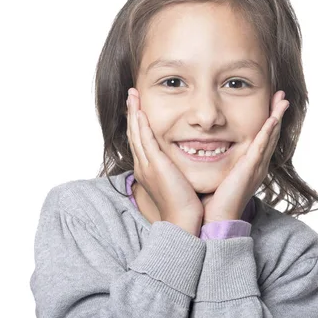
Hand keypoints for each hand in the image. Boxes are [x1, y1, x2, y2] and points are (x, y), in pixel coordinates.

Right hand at [126, 88, 203, 231]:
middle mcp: (143, 166)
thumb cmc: (185, 206)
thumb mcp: (178, 182)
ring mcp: (147, 165)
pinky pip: (145, 139)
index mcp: (148, 170)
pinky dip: (142, 123)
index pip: (140, 140)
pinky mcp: (155, 165)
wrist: (183, 222)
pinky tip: (141, 111)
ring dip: (134, 112)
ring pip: (136, 133)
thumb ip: (178, 170)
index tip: (138, 107)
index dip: (138, 123)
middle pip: (134, 133)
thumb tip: (186, 160)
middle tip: (131, 95)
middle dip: (132, 112)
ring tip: (133, 95)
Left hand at [200, 91, 288, 224]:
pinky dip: (268, 132)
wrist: (214, 219)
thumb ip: (214, 160)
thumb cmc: (212, 200)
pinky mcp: (250, 170)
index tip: (270, 103)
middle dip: (277, 114)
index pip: (262, 138)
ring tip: (282, 100)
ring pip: (269, 137)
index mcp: (249, 166)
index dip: (268, 121)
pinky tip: (272, 119)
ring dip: (277, 117)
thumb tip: (202, 147)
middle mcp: (256, 166)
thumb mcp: (217, 174)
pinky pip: (261, 147)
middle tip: (282, 96)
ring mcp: (255, 168)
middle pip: (270, 134)